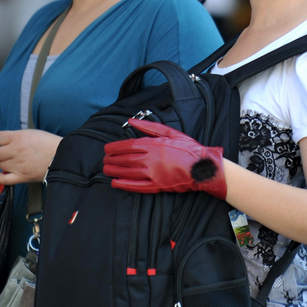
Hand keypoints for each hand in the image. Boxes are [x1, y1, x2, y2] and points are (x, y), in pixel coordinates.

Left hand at [0, 129, 60, 185]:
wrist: (62, 156)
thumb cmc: (47, 143)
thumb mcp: (30, 133)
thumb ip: (15, 137)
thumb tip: (1, 143)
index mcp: (18, 137)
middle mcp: (15, 150)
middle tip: (0, 154)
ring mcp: (18, 164)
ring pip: (0, 165)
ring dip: (3, 164)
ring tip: (11, 162)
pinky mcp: (22, 176)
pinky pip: (4, 179)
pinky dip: (2, 177)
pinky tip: (6, 174)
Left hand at [103, 118, 226, 198]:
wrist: (203, 167)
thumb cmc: (188, 148)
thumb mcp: (170, 132)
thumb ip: (149, 127)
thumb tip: (131, 121)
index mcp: (154, 144)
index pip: (129, 145)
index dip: (115, 147)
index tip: (106, 149)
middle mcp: (151, 159)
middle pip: (126, 159)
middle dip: (112, 159)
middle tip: (104, 160)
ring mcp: (154, 173)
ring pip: (129, 172)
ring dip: (115, 170)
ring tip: (106, 169)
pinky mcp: (158, 186)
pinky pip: (137, 186)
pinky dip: (125, 185)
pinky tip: (116, 183)